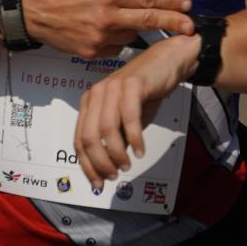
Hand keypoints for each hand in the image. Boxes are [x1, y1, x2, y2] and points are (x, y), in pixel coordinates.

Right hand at [21, 0, 194, 58]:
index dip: (171, 0)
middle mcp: (108, 18)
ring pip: (132, 35)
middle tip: (190, 26)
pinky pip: (116, 47)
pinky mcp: (92, 52)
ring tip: (129, 19)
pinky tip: (112, 30)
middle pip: (149, 21)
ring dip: (137, 28)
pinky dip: (119, 39)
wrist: (32, 11)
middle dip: (174, 23)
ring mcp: (100, 38)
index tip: (187, 4)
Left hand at [73, 35, 200, 186]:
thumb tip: (106, 169)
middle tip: (114, 175)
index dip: (87, 166)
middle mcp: (96, 94)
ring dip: (117, 153)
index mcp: (89, 103)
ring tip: (127, 165)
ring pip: (107, 129)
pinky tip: (141, 150)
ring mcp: (112, 87)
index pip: (79, 140)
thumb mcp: (125, 121)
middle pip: (89, 137)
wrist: (166, 63)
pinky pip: (130, 117)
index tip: (98, 182)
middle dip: (100, 163)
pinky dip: (136, 138)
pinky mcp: (131, 84)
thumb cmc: (145, 93)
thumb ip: (114, 140)